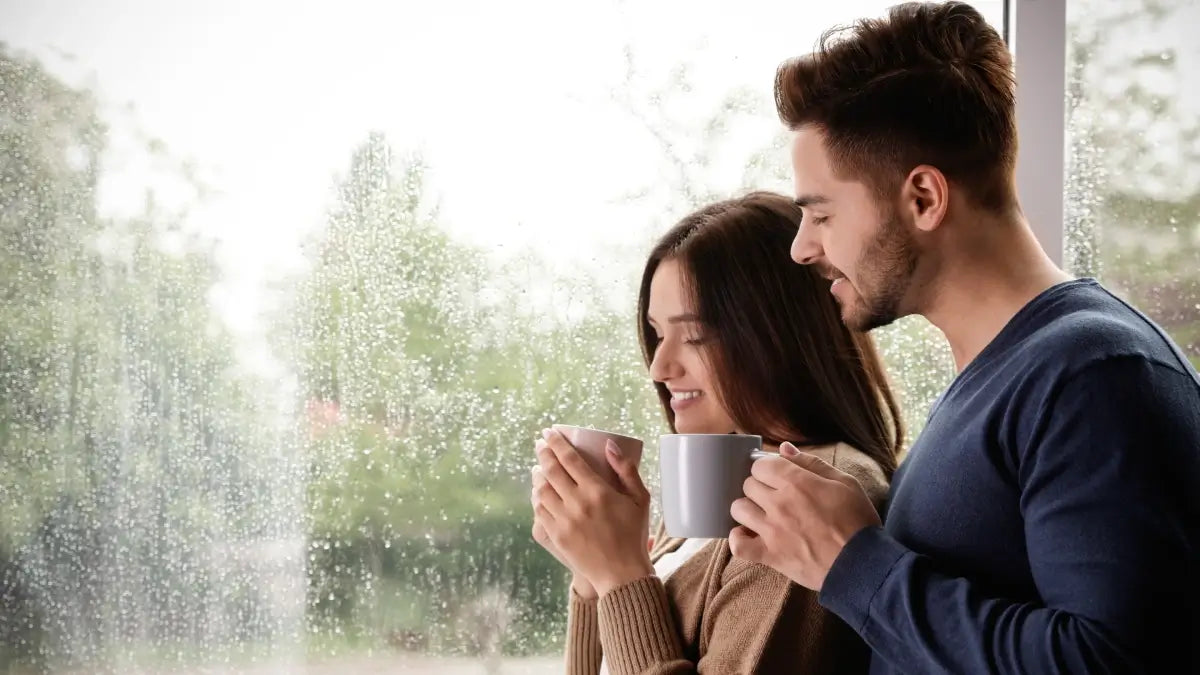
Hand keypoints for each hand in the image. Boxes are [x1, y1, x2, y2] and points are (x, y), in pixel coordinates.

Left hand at [533, 428, 652, 596]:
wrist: (621, 574)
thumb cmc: (634, 534)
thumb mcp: (640, 499)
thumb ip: (626, 470)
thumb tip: (609, 444)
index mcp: (598, 491)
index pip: (569, 459)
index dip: (556, 442)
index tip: (549, 432)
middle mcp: (577, 503)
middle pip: (551, 470)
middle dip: (543, 452)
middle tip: (540, 443)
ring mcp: (564, 521)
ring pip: (541, 490)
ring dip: (538, 474)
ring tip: (539, 466)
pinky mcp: (556, 535)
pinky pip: (540, 510)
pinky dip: (537, 497)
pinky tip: (539, 491)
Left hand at [728, 443, 880, 590]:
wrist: (862, 564)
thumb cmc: (857, 522)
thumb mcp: (845, 483)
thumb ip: (811, 463)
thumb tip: (784, 449)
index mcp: (797, 483)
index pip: (761, 464)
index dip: (768, 468)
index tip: (776, 476)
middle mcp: (779, 503)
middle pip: (748, 484)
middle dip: (759, 486)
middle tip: (774, 496)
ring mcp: (771, 530)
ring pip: (738, 509)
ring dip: (747, 509)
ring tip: (762, 514)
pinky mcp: (770, 555)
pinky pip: (738, 545)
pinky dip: (738, 539)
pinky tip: (748, 535)